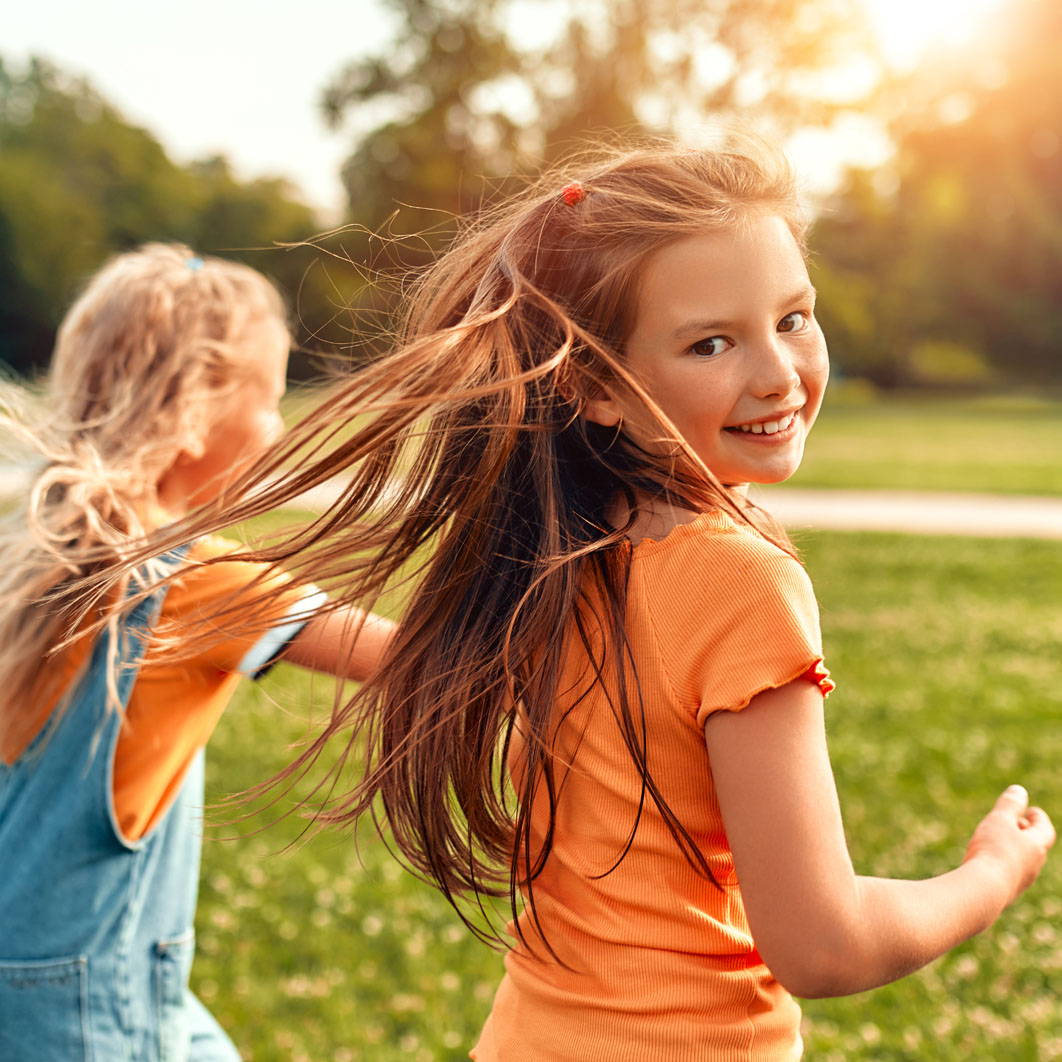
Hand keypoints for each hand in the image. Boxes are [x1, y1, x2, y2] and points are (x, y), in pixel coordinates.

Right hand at [963, 785, 1054, 904]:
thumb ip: (1009, 805)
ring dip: (1013, 849)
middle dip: (1026, 833)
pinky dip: (1002, 862)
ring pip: (1022, 861)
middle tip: (1015, 823)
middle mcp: (1033, 866)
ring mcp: (1020, 881)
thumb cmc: (993, 850)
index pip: (1045, 830)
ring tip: (998, 841)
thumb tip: (1019, 790)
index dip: (1039, 819)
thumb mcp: (1000, 820)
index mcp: (1036, 847)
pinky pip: (1008, 873)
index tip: (1032, 811)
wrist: (983, 890)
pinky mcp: (1006, 892)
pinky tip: (986, 860)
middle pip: (1035, 846)